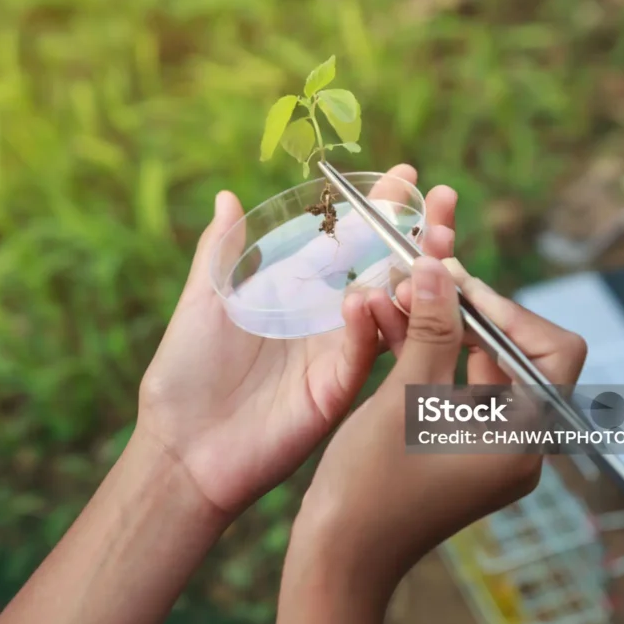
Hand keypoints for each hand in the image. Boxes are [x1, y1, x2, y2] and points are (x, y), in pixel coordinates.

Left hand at [134, 165, 459, 520]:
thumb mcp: (202, 302)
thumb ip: (221, 252)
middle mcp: (324, 320)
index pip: (346, 242)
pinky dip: (369, 325)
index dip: (376, 210)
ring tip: (432, 241)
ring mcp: (334, 354)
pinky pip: (362, 353)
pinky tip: (366, 298)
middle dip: (414, 234)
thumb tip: (226, 197)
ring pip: (388, 309)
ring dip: (413, 275)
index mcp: (295, 293)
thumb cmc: (183, 374)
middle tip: (442, 199)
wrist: (181, 447)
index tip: (406, 176)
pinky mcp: (334, 390)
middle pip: (381, 269)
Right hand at [274, 240, 586, 623]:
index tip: (459, 283)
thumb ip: (432, 327)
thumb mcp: (404, 395)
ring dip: (450, 332)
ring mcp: (495, 451)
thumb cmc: (372, 483)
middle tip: (426, 281)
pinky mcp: (468, 453)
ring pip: (487, 370)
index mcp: (524, 437)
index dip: (509, 309)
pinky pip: (465, 393)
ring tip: (404, 300)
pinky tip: (400, 332)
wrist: (342, 553)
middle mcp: (522, 446)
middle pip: (520, 356)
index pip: (553, 350)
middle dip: (472, 314)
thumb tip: (439, 269)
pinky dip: (439, 360)